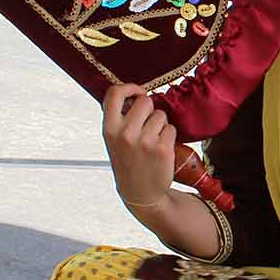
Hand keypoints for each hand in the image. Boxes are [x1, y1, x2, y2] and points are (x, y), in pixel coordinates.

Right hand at [102, 83, 175, 209]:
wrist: (140, 192)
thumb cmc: (128, 161)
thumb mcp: (114, 139)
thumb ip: (120, 117)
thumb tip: (137, 94)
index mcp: (109, 128)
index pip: (114, 93)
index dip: (129, 88)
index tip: (138, 92)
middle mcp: (125, 133)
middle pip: (145, 102)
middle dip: (149, 110)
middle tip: (147, 124)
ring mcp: (145, 141)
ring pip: (161, 115)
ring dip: (160, 124)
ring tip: (152, 140)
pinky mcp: (163, 148)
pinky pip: (171, 128)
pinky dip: (169, 135)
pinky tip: (160, 148)